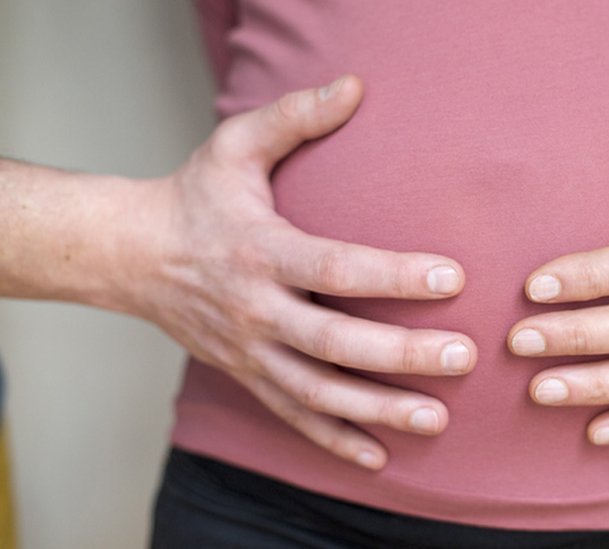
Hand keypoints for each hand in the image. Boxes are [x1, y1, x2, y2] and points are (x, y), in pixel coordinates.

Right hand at [131, 76, 475, 468]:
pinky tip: (379, 456)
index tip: (454, 277)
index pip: (337, 268)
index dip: (396, 275)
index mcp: (261, 251)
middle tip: (464, 357)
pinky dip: (335, 441)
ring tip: (438, 417)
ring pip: (319, 392)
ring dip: (379, 410)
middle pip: (336, 342)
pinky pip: (293, 417)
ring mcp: (251, 351)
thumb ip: (294, 116)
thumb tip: (356, 86)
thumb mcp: (235, 144)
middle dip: (403, 354)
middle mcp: (257, 309)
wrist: (131, 254)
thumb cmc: (195, 196)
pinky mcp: (248, 375)